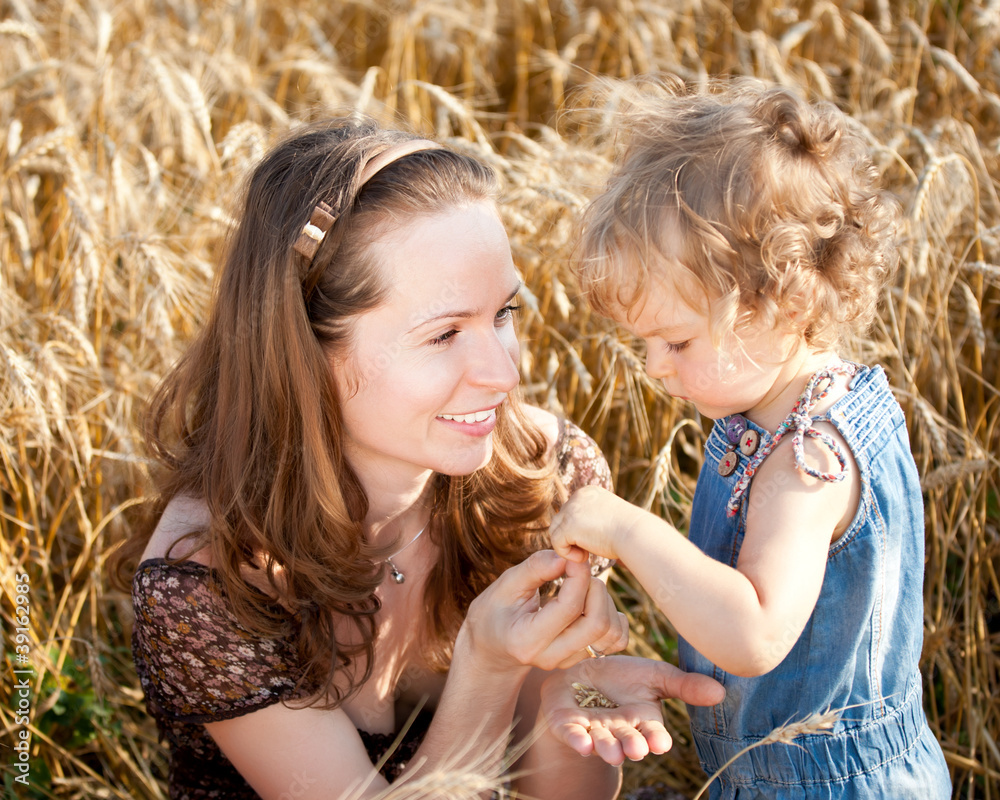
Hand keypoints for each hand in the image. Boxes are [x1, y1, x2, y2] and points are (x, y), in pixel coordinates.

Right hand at [462, 550, 628, 672]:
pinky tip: (592, 603)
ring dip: (604, 602)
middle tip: (579, 572)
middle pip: (596, 624)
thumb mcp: (504, 586)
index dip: (578, 576)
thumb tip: (565, 556)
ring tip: (583, 586)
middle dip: (595, 589)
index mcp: (527, 640)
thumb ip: (534, 569)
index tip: (573, 557)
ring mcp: (568, 662)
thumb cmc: (494, 612)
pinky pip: (615, 641)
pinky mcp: (581, 658)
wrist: (492, 648)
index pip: (568, 608)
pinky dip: (612, 617)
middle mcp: (551, 657)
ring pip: (610, 633)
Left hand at [540, 656, 724, 765]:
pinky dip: (577, 740)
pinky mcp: (567, 724)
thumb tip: (721, 691)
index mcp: (642, 722)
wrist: (580, 670)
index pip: (652, 734)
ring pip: (601, 742)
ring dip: (606, 748)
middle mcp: (619, 730)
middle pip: (627, 742)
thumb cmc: (622, 677)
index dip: (656, 739)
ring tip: (612, 753)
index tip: (660, 742)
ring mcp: (593, 729)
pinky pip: (572, 734)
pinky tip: (582, 745)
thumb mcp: (656, 675)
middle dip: (631, 746)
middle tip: (636, 749)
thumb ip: (684, 686)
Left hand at [549, 485, 642, 563]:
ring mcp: (572, 509)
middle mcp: (578, 496)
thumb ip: (593, 520)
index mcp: (588, 492)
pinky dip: (568, 554)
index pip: (571, 512)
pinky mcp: (568, 524)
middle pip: (561, 520)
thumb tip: (581, 534)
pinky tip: (585, 557)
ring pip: (555, 530)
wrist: (637, 535)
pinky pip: (556, 543)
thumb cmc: (630, 533)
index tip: (595, 541)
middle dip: (571, 537)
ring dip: (568, 545)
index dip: (578, 530)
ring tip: (587, 554)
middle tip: (589, 550)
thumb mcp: (610, 519)